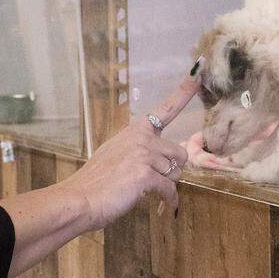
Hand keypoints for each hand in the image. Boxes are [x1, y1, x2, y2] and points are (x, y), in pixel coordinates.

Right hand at [62, 71, 201, 230]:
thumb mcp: (115, 154)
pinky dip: (168, 201)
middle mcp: (141, 138)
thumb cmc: (97, 182)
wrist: (80, 198)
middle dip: (172, 171)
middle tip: (155, 181)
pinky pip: (170, 189)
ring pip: (176, 173)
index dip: (184, 91)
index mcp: (135, 131)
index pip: (165, 108)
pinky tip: (161, 206)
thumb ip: (139, 150)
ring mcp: (144, 154)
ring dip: (166, 186)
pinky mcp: (146, 173)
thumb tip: (163, 160)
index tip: (198, 71)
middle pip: (180, 153)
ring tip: (146, 191)